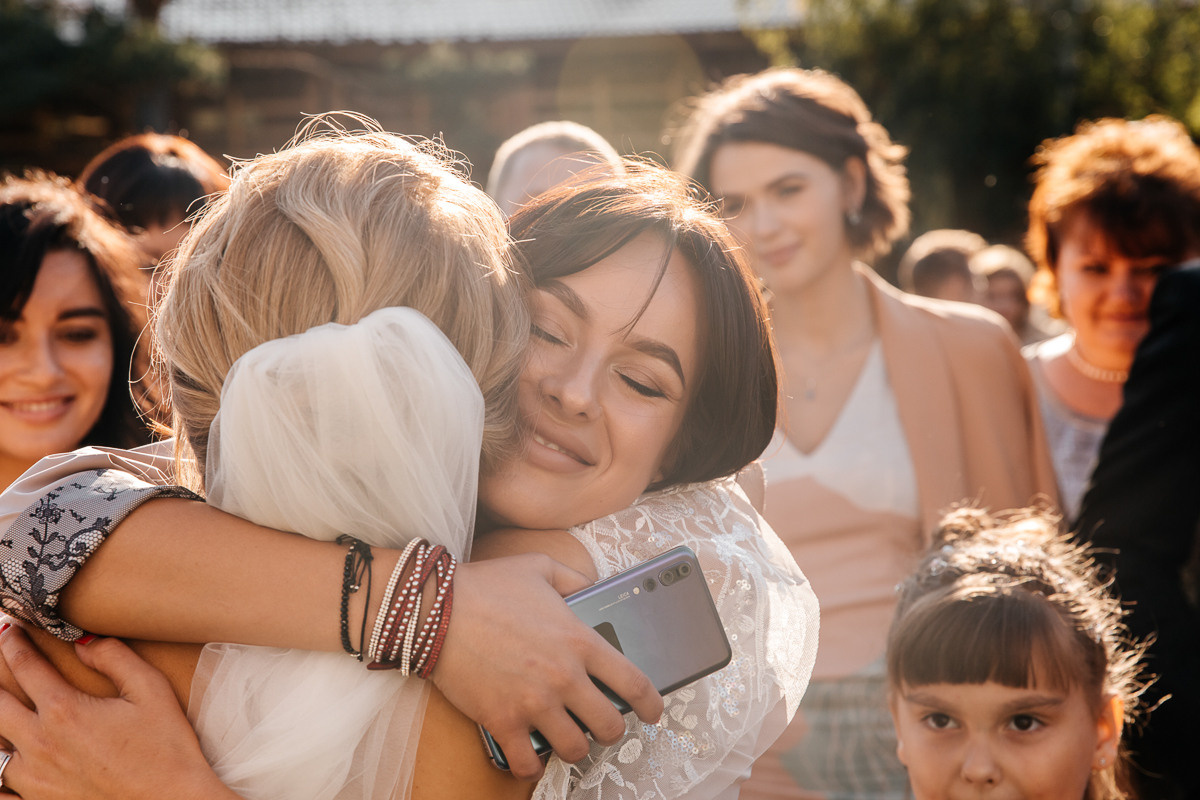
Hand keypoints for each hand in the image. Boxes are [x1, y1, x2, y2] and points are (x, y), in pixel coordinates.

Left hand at [0, 627, 240, 799]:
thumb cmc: (166, 747)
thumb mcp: (151, 690)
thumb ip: (115, 658)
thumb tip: (82, 643)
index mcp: (65, 711)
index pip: (26, 666)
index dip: (14, 643)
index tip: (11, 629)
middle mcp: (39, 743)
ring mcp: (33, 779)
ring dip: (0, 721)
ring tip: (6, 707)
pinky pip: (0, 791)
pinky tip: (4, 761)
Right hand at [432, 554, 661, 779]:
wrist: (434, 607)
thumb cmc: (486, 585)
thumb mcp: (539, 567)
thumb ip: (574, 579)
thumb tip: (593, 588)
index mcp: (579, 640)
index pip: (633, 682)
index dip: (652, 704)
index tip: (653, 712)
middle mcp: (563, 676)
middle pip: (610, 725)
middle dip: (612, 730)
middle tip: (601, 725)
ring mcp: (533, 702)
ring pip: (574, 749)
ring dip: (574, 747)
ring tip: (566, 739)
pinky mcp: (501, 720)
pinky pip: (527, 762)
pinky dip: (531, 764)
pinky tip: (529, 754)